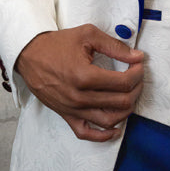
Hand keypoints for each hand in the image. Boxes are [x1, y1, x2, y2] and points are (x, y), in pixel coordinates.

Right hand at [15, 25, 144, 141]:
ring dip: (126, 110)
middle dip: (135, 90)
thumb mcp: (88, 35)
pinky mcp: (66, 116)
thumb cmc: (58, 44)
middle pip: (120, 102)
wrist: (30, 55)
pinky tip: (116, 128)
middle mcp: (79, 97)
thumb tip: (137, 57)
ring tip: (130, 96)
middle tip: (137, 78)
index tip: (139, 64)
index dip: (137, 74)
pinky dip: (103, 135)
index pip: (123, 83)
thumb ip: (114, 46)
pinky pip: (87, 133)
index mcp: (85, 76)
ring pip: (109, 120)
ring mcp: (72, 109)